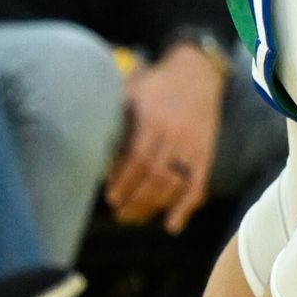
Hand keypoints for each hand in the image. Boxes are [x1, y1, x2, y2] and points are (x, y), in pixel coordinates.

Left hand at [108, 45, 225, 231]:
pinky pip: (198, 184)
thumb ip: (116, 116)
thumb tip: (90, 143)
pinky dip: (187, 207)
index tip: (110, 196)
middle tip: (120, 214)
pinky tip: (172, 225)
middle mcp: (176, 134)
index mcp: (154, 119)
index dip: (123, 181)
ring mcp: (193, 146)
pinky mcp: (206, 153)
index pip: (138, 158)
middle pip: (156, 176)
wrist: (199, 71)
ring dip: (154, 206)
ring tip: (135, 218)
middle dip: (136, 200)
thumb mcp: (133, 91)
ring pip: (175, 184)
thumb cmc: (157, 83)